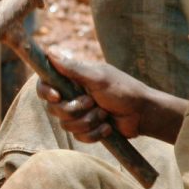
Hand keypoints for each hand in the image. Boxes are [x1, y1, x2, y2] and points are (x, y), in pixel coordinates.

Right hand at [37, 53, 151, 141]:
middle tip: (92, 103)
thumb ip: (73, 69)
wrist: (142, 114)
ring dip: (88, 121)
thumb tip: (49, 52)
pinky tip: (108, 127)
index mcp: (72, 80)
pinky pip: (78, 136)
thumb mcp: (98, 78)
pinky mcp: (86, 129)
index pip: (45, 84)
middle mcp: (72, 96)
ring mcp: (79, 114)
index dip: (46, 92)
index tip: (57, 96)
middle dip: (74, 109)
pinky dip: (95, 133)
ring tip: (104, 115)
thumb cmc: (124, 90)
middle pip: (53, 108)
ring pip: (66, 125)